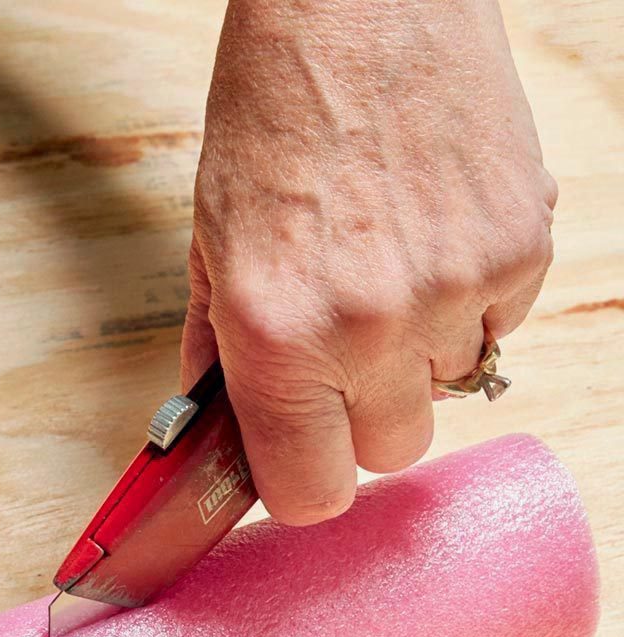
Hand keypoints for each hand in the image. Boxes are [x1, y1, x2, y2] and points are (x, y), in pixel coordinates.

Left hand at [182, 0, 556, 523]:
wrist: (361, 2)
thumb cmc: (271, 116)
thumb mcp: (209, 247)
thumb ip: (216, 361)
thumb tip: (219, 439)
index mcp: (278, 336)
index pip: (310, 493)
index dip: (303, 482)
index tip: (300, 460)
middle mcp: (369, 328)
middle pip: (388, 453)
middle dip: (360, 419)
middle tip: (337, 358)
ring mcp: (454, 289)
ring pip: (446, 392)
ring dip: (415, 358)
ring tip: (383, 273)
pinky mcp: (520, 247)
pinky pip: (496, 329)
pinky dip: (466, 305)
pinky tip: (429, 239)